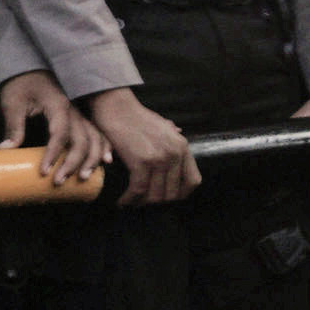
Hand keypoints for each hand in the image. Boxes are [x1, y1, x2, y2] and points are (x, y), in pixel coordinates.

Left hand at [0, 70, 106, 184]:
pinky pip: (97, 132)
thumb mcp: (12, 103)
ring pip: (94, 137)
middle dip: (72, 163)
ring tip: (83, 177)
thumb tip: (5, 150)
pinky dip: (103, 146)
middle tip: (59, 181)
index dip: (53, 154)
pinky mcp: (79, 115)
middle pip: (81, 139)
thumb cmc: (20, 84)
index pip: (59, 134)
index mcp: (58, 105)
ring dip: (91, 158)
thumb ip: (13, 126)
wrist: (28, 67)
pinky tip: (105, 160)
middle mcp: (73, 110)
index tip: (44, 171)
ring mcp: (79, 112)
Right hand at [84, 87, 198, 205]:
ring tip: (132, 203)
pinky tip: (122, 202)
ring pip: (155, 195)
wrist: (116, 106)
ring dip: (142, 203)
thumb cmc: (135, 115)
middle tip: (144, 202)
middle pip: (173, 193)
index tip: (167, 198)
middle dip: (157, 202)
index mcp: (182, 146)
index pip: (192, 181)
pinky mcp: (141, 162)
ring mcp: (159, 158)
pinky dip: (129, 199)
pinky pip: (138, 189)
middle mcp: (174, 154)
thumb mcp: (161, 123)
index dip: (181, 194)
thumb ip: (172, 132)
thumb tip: (178, 131)